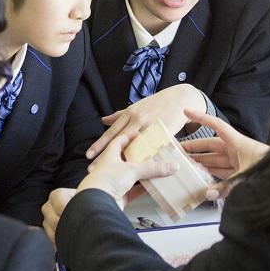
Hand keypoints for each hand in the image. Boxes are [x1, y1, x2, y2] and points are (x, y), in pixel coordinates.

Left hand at [44, 129, 178, 243]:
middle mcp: (111, 168)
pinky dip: (143, 190)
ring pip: (131, 176)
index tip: (138, 134)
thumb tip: (171, 166)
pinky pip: (133, 191)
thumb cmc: (105, 181)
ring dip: (142, 174)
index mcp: (110, 155)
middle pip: (127, 159)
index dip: (128, 136)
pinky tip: (152, 188)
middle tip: (150, 151)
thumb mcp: (132, 169)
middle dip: (138, 156)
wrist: (96, 203)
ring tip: (154, 168)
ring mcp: (114, 183)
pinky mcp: (119, 196)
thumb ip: (153, 168)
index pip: (119, 141)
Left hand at [87, 83, 206, 158]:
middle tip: (93, 166)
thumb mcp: (137, 106)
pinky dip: (145, 157)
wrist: (180, 98)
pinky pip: (151, 147)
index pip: (112, 132)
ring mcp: (149, 126)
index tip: (89, 155)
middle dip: (105, 154)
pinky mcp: (161, 132)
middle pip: (118, 140)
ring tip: (113, 172)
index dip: (100, 144)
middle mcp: (137, 119)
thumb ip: (120, 115)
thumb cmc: (158, 103)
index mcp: (130, 114)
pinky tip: (138, 168)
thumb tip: (104, 120)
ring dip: (122, 159)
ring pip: (132, 145)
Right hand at [180, 109, 269, 198]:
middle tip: (178, 149)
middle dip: (195, 147)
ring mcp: (239, 162)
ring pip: (215, 160)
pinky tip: (202, 180)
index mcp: (238, 143)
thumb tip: (207, 194)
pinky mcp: (242, 174)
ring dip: (201, 162)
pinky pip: (223, 172)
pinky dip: (212, 175)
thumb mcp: (247, 176)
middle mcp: (237, 150)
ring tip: (185, 164)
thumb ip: (226, 187)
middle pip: (211, 145)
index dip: (201, 119)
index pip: (216, 126)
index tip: (186, 112)